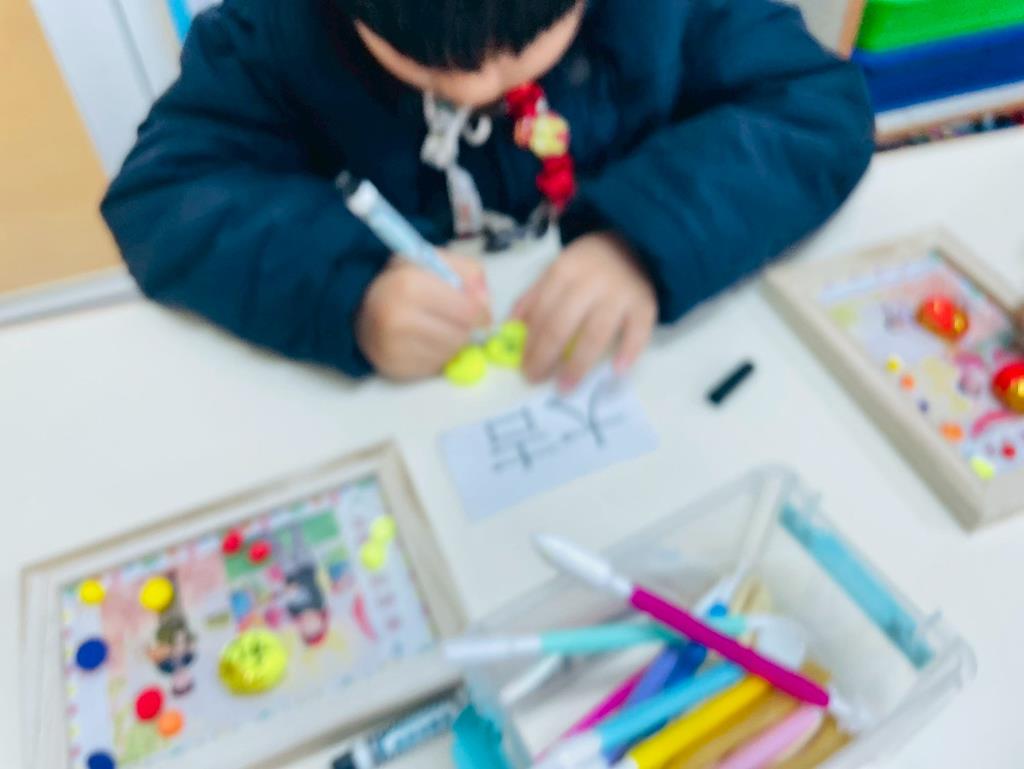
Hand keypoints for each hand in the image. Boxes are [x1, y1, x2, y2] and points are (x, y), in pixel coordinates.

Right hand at [357, 251, 490, 379]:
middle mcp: (398, 319)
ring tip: (436, 327)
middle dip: (464, 326)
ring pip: (451, 353)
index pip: (468, 311)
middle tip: (451, 316)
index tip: (472, 306)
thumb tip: (486, 307)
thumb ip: (470, 273)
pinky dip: (437, 355)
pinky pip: (435, 367)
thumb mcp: (436, 260)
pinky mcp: (394, 368)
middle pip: (461, 335)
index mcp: (409, 285)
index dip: (477, 309)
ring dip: (452, 341)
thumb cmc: (404, 280)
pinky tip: (424, 341)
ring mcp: (393, 348)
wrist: (361, 305)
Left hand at [514, 232, 656, 389]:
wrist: (635, 244)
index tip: (522, 365)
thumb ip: (535, 296)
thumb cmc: (590, 265)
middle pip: (562, 325)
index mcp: (565, 271)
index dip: (530, 342)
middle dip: (545, 356)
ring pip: (595, 333)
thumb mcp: (558, 269)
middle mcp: (591, 282)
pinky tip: (616, 370)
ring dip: (578, 364)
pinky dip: (628, 351)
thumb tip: (510, 327)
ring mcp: (620, 294)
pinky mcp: (645, 304)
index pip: (542, 312)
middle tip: (535, 379)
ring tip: (565, 387)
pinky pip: (638, 331)